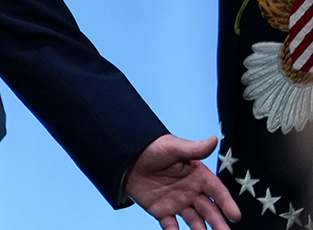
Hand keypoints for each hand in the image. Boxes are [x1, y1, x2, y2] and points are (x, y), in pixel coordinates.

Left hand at [126, 134, 240, 229]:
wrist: (125, 156)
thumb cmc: (151, 147)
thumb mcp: (173, 147)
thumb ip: (194, 148)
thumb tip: (214, 139)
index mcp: (198, 176)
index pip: (217, 191)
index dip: (227, 203)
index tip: (235, 216)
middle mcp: (191, 192)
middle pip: (209, 210)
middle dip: (219, 223)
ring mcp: (178, 203)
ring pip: (195, 221)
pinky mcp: (162, 211)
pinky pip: (171, 226)